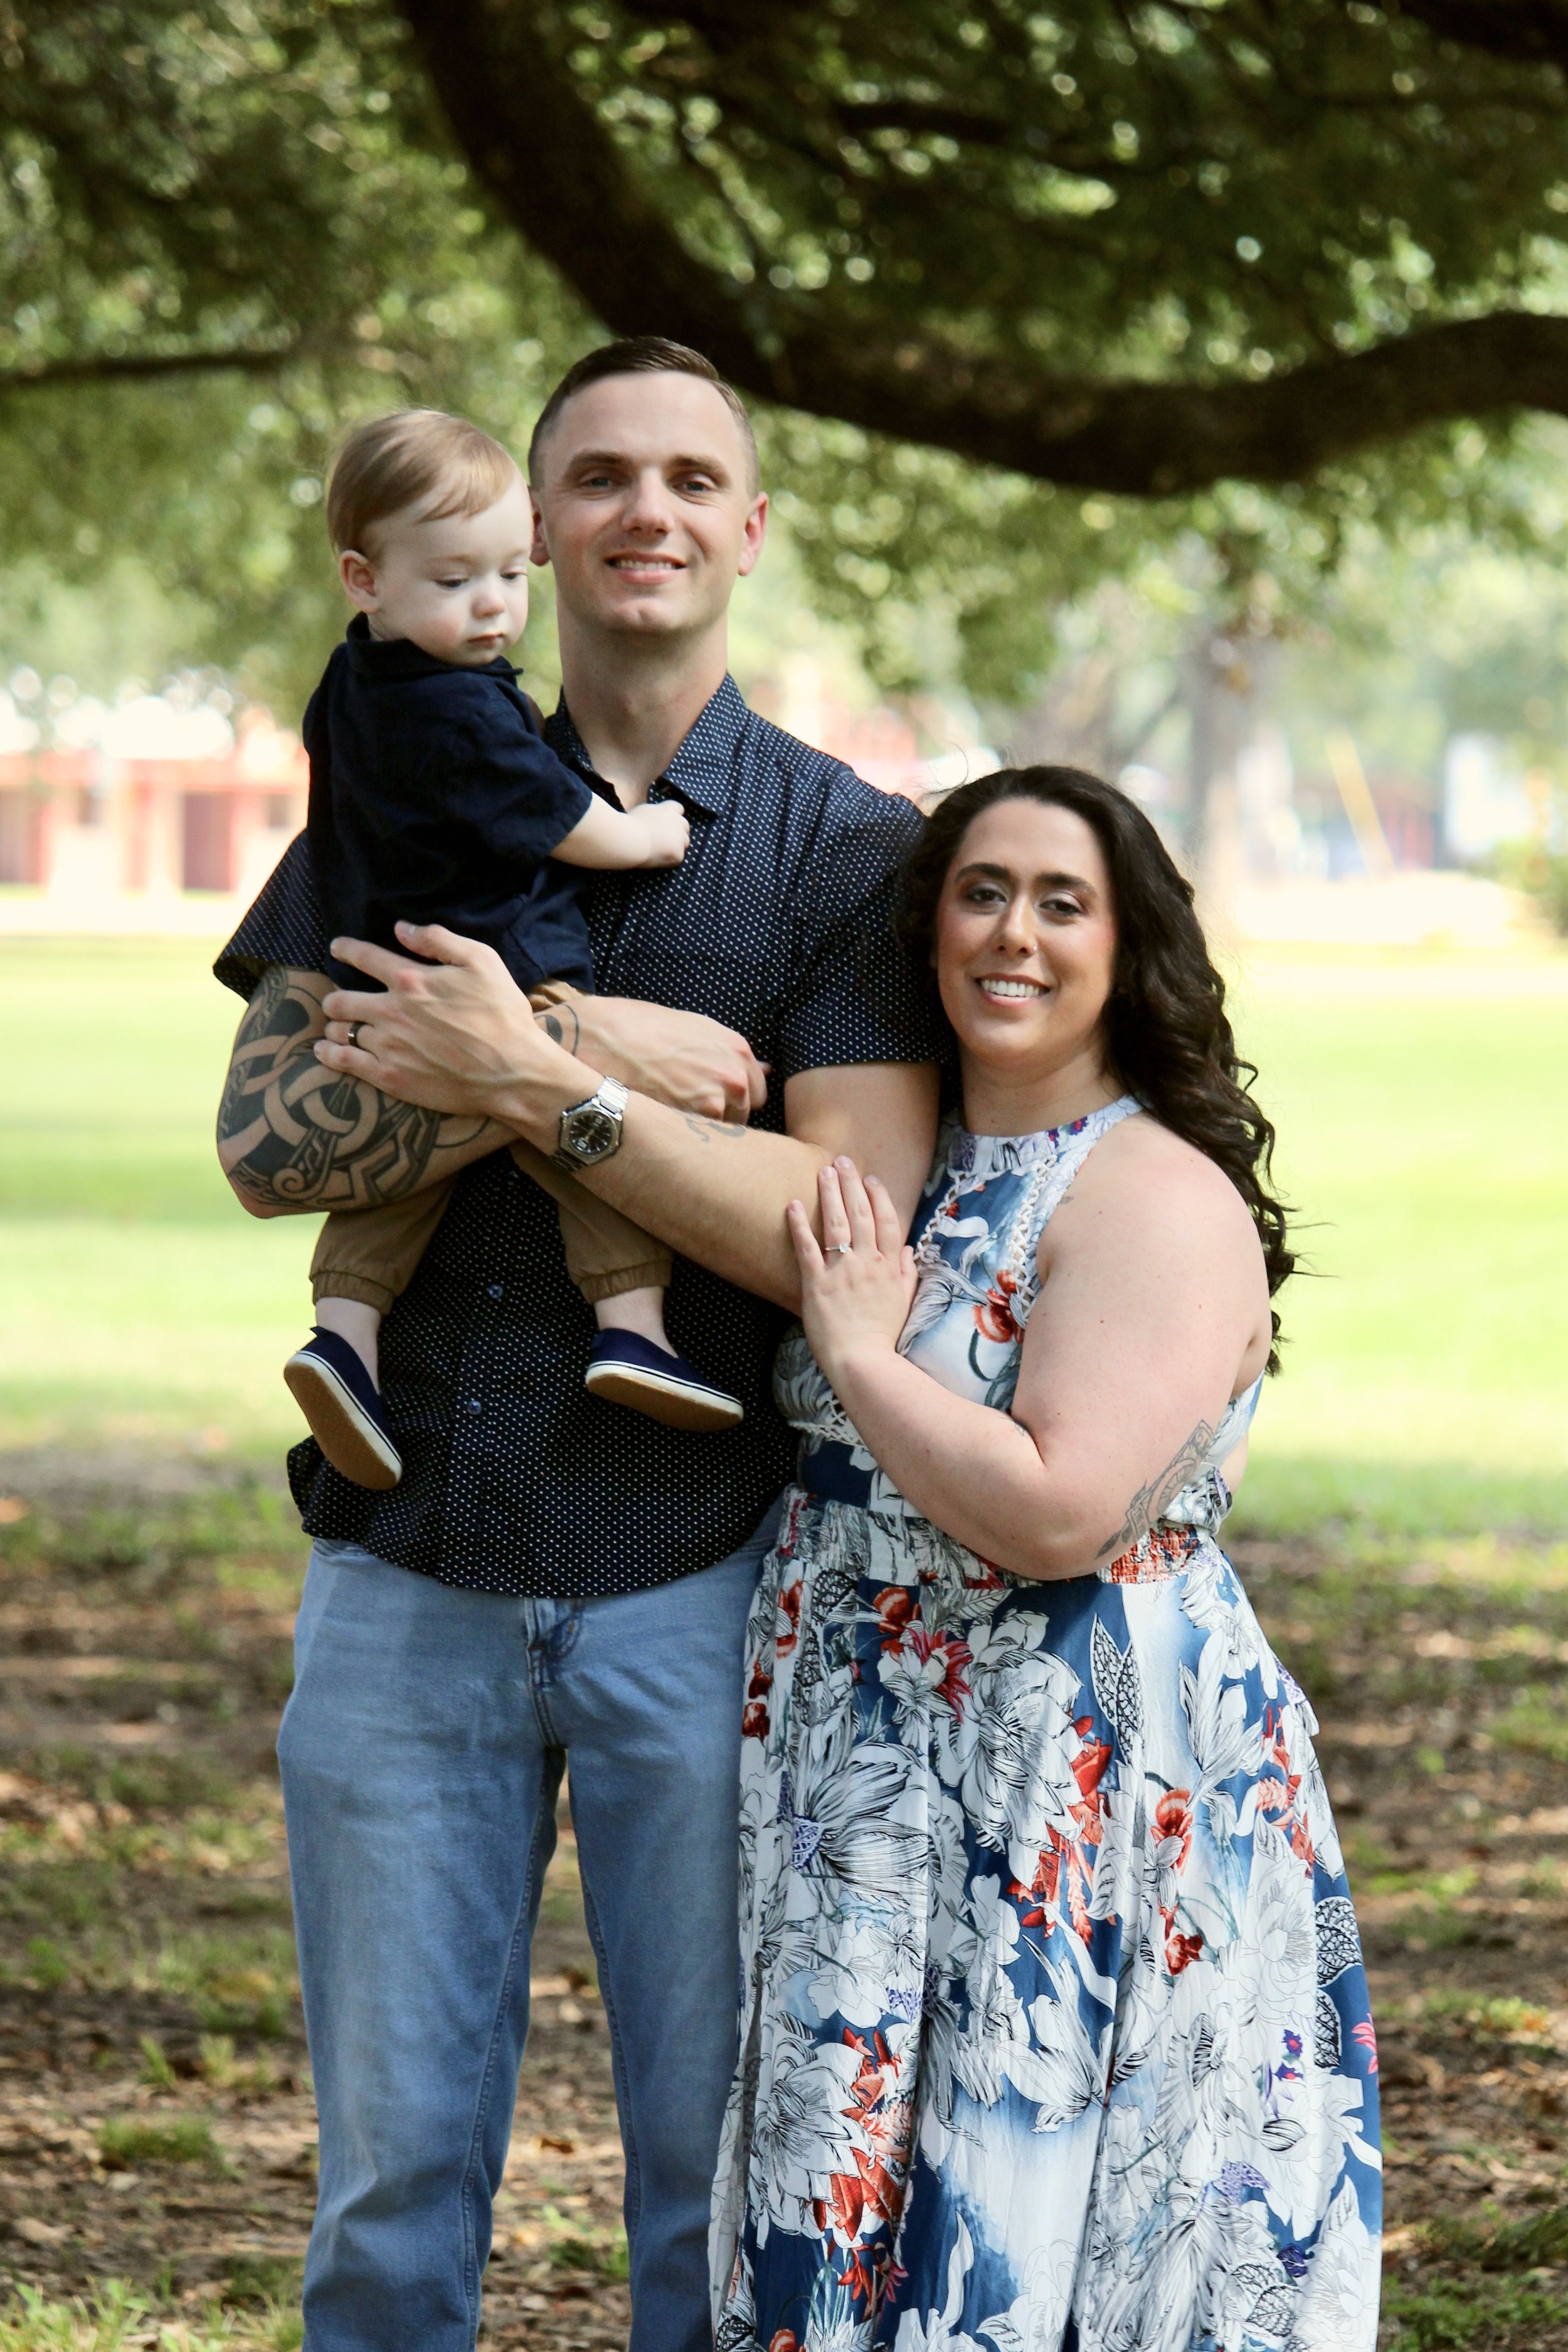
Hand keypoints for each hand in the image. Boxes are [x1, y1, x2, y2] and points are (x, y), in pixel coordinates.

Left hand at [315, 922, 580, 1117]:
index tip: (336, 948)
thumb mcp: (482, 961)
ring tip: (338, 1027)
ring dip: (336, 1026)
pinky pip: (345, 1062)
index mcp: (411, 979)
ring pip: (340, 1030)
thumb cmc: (503, 1015)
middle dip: (334, 997)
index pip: (364, 957)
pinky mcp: (390, 1077)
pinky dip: (330, 1054)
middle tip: (337, 1000)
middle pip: (341, 999)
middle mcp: (391, 1011)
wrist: (512, 1071)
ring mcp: (387, 1046)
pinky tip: (326, 1051)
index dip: (345, 949)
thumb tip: (402, 928)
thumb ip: (439, 940)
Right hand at [570, 996, 768, 1121]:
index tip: (709, 1098)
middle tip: (683, 1108)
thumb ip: (727, 1051)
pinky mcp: (693, 1123)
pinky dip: (683, 1139)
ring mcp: (716, 1102)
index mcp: (737, 1049)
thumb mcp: (689, 1026)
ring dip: (700, 1130)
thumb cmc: (636, 1026)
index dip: (731, 1097)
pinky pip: (700, 1142)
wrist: (596, 1037)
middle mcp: (734, 1077)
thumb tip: (767, 1068)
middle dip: (720, 1115)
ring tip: (667, 1115)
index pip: (756, 1091)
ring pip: (721, 1132)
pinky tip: (660, 1124)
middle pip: (742, 1114)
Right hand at [628, 800, 689, 867]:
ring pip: (684, 843)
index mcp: (667, 809)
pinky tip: (655, 859)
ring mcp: (680, 838)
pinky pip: (676, 858)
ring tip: (658, 851)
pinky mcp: (678, 853)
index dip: (673, 816)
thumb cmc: (628, 826)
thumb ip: (653, 815)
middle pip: (685, 826)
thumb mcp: (641, 812)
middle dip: (678, 832)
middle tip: (665, 841)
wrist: (628, 840)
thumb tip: (653, 820)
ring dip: (675, 846)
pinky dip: (668, 860)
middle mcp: (677, 821)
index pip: (678, 808)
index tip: (667, 823)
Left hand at [786, 1157, 916, 1385]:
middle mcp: (867, 1262)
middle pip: (861, 1214)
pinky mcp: (816, 1283)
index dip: (879, 1197)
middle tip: (843, 1160)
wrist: (863, 1360)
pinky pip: (807, 1248)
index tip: (871, 1178)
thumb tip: (907, 1250)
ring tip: (823, 1170)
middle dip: (852, 1184)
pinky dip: (800, 1225)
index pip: (886, 1221)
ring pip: (837, 1223)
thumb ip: (907, 1273)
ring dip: (830, 1194)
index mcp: (888, 1266)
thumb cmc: (883, 1335)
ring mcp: (841, 1271)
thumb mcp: (905, 1303)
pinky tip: (793, 1204)